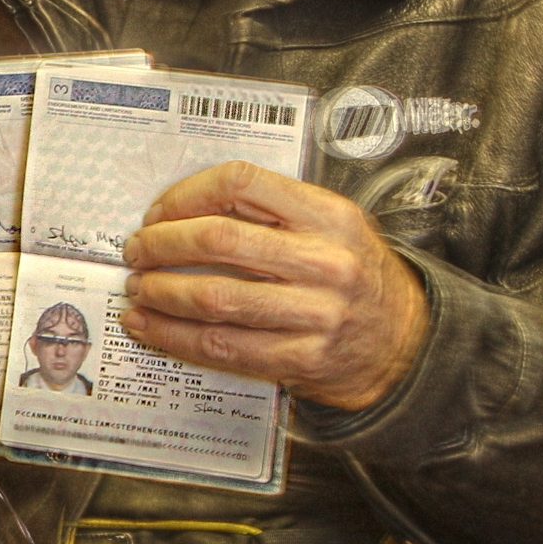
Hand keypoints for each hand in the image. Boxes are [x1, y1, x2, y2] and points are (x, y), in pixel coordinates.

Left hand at [120, 162, 426, 410]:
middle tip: (137, 250)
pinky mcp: (301, 359)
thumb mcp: (332, 226)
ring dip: (160, 292)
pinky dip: (173, 335)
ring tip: (138, 287)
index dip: (187, 193)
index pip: (241, 184)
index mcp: (329, 215)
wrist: (404, 342)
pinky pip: (221, 346)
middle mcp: (326, 261)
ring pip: (213, 297)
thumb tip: (184, 210)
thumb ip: (272, 212)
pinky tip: (149, 326)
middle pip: (218, 240)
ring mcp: (316, 314)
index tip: (159, 211)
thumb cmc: (355, 276)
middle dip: (161, 244)